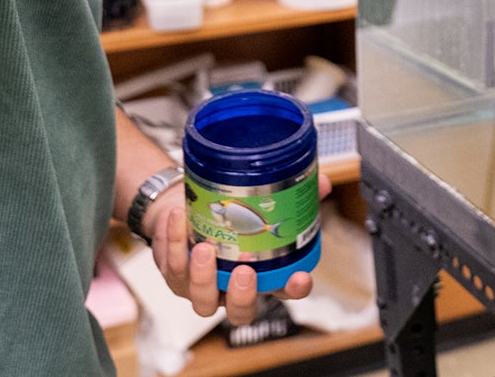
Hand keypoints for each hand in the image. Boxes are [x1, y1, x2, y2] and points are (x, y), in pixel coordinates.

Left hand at [147, 172, 332, 327]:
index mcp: (260, 276)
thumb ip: (292, 195)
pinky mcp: (175, 276)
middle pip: (241, 312)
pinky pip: (173, 267)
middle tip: (245, 271)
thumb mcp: (259, 203)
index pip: (284, 291)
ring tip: (204, 248)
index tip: (300, 277)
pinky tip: (179, 218)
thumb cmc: (226, 213)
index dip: (294, 289)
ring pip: (202, 299)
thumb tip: (322, 182)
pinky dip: (173, 242)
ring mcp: (202, 288)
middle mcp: (232, 289)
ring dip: (202, 276)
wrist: (183, 206)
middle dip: (242, 296)